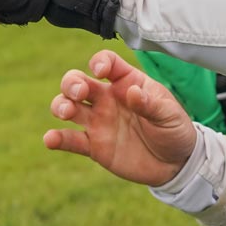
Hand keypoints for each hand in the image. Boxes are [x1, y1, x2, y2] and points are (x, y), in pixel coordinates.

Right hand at [43, 49, 197, 186]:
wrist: (175, 163)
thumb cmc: (174, 130)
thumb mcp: (170, 114)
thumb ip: (150, 104)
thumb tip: (131, 91)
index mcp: (128, 83)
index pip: (107, 63)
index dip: (100, 62)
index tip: (100, 71)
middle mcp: (108, 99)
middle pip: (78, 82)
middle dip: (72, 83)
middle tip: (79, 93)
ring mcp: (98, 122)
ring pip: (68, 107)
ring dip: (60, 105)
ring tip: (65, 112)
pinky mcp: (94, 146)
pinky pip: (70, 140)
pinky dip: (57, 139)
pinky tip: (50, 139)